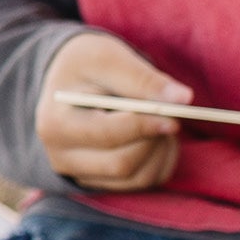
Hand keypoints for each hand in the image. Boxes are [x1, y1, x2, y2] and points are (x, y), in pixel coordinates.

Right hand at [36, 31, 192, 190]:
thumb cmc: (88, 65)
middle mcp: (62, 158)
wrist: (72, 80)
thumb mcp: (109, 58)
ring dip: (162, 148)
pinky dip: (163, 158)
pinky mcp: (104, 182)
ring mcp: (82, 174)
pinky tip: (157, 135)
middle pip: (123, 164)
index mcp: (56, 125)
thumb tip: (183, 99)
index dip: (145, 125)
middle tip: (170, 113)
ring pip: (139, 177)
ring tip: (161, 118)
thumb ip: (143, 78)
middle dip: (154, 138)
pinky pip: (147, 180)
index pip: (107, 135)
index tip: (174, 114)